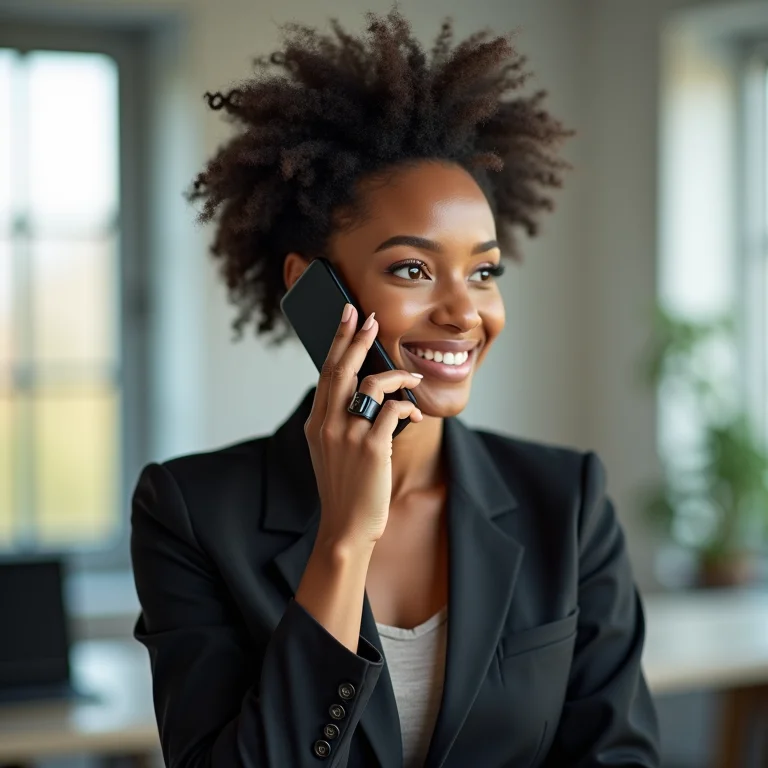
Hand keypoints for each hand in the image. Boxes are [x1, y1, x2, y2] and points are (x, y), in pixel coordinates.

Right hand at [304, 303, 422, 547]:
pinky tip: (415, 412)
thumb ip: (337, 420)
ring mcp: (348, 436)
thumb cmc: (344, 487)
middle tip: (370, 317)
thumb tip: (362, 389)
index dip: (338, 341)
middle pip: (342, 369)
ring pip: (372, 385)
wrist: (345, 528)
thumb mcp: (329, 450)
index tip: (347, 318)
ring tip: (411, 378)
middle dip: (357, 338)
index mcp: (316, 423)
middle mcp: (327, 425)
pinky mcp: (372, 448)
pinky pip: (394, 411)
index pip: (326, 372)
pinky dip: (408, 406)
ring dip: (397, 376)